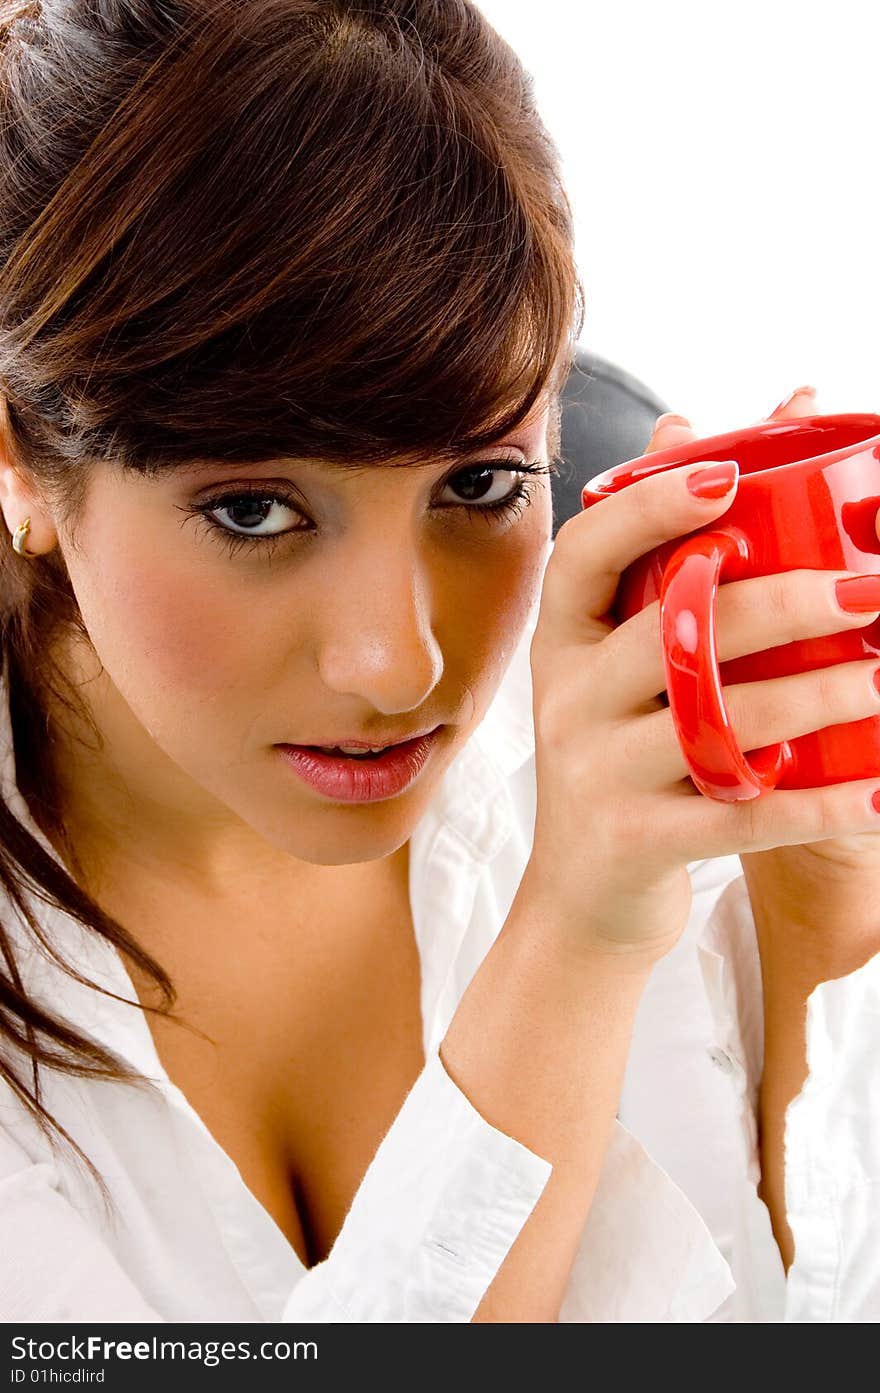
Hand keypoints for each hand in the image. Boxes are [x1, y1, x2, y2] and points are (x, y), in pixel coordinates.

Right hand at [523, 385, 879, 962]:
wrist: (580, 902)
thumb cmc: (616, 760)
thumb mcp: (607, 665)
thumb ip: (647, 560)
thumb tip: (686, 426)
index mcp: (563, 644)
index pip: (584, 557)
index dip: (649, 510)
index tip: (727, 474)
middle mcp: (567, 701)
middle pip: (672, 636)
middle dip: (780, 605)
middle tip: (869, 588)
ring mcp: (596, 775)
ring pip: (719, 725)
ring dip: (820, 697)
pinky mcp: (635, 843)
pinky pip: (745, 818)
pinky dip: (822, 805)